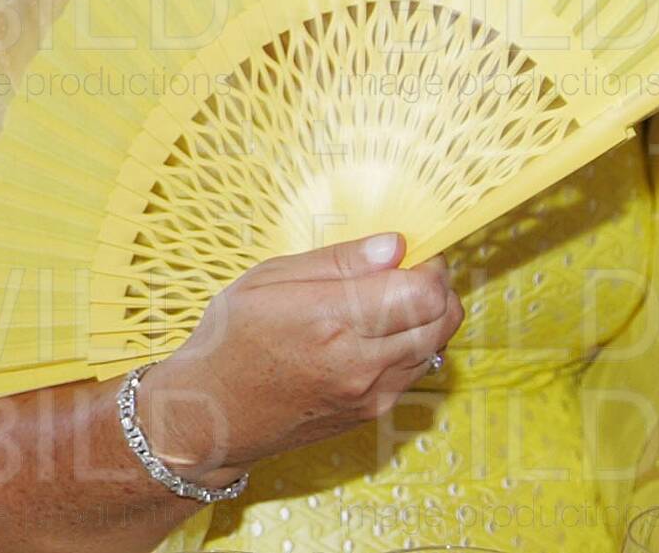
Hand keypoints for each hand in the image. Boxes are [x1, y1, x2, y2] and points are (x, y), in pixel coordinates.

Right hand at [136, 232, 460, 482]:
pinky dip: (413, 344)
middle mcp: (360, 362)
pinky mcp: (374, 412)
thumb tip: (393, 245)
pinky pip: (417, 369)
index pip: (423, 291)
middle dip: (436, 286)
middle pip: (444, 318)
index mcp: (329, 320)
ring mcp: (372, 393)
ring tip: (386, 301)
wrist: (214, 414)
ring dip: (428, 316)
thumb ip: (336, 261)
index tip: (406, 251)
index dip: (427, 263)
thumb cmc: (230, 339)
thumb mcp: (266, 280)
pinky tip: (376, 333)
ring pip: (438, 344)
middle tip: (403, 272)